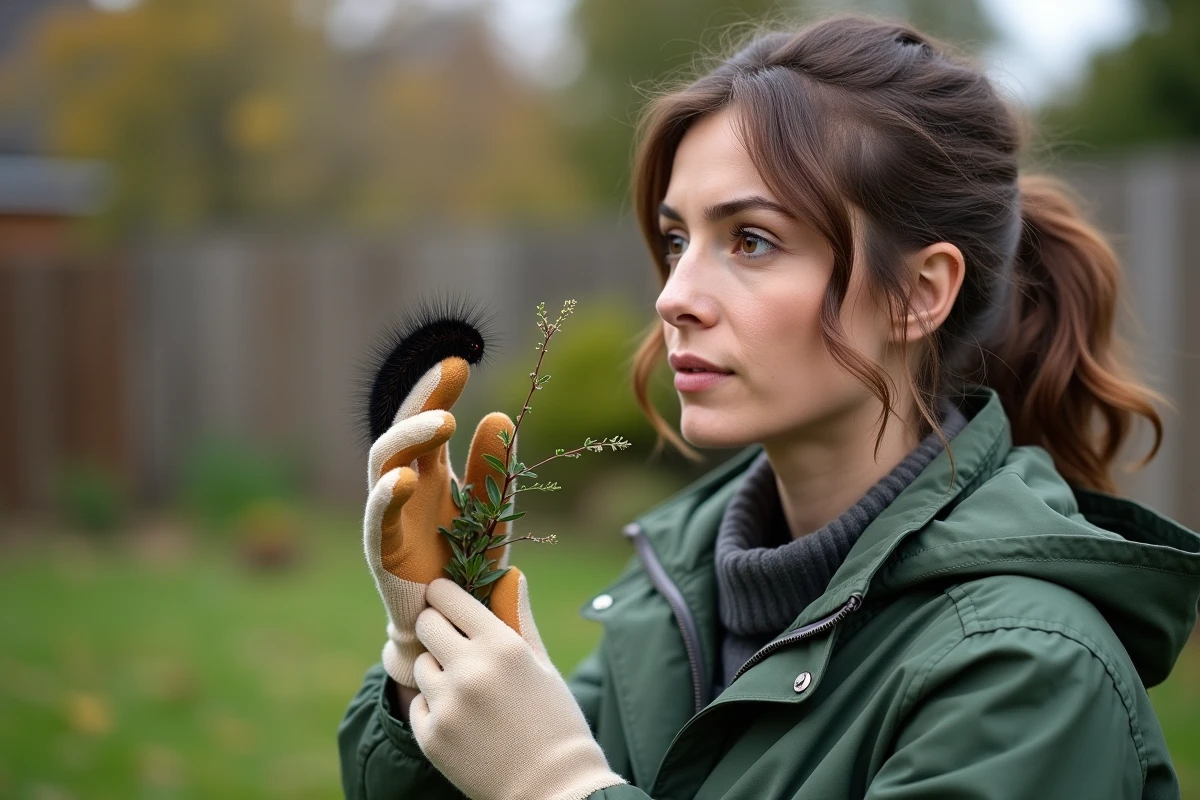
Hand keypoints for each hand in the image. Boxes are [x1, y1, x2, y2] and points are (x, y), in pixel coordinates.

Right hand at [362, 355, 527, 688]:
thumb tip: (498, 416)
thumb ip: (493, 469)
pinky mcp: (383, 551)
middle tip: (451, 376)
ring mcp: (389, 514)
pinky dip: (387, 497)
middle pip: (403, 429)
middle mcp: (404, 486)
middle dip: (423, 399)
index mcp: (430, 471)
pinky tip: (405, 480)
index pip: (429, 419)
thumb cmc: (467, 565)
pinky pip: (379, 517)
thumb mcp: (491, 511)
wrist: (447, 625)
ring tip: (444, 423)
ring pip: (385, 461)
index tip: (460, 360)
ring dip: (410, 437)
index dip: (438, 389)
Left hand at [411, 578, 626, 799]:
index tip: (443, 596)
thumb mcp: (542, 664)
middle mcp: (470, 670)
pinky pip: (418, 703)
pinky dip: (434, 705)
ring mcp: (447, 705)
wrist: (554, 788)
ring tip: (465, 688)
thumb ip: (519, 617)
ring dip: (436, 669)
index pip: (448, 598)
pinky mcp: (432, 736)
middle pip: (424, 624)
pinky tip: (463, 718)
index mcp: (501, 646)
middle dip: (434, 626)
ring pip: (419, 665)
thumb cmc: (555, 720)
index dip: (443, 594)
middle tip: (449, 638)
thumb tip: (512, 575)